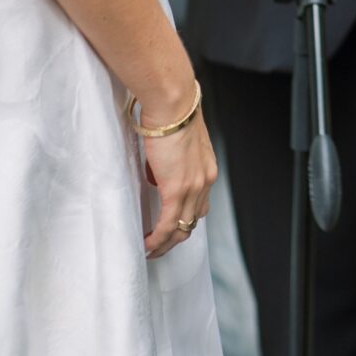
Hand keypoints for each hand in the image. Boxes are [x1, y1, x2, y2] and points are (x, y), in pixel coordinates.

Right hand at [140, 109, 216, 258]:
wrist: (174, 105)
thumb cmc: (172, 115)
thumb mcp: (177, 143)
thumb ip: (171, 162)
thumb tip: (157, 176)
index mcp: (207, 169)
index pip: (200, 203)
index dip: (185, 219)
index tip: (170, 227)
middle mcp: (205, 181)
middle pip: (193, 220)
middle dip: (176, 237)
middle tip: (159, 246)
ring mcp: (193, 187)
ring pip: (183, 227)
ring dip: (166, 243)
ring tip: (151, 250)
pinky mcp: (177, 189)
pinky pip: (169, 224)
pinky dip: (159, 238)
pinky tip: (148, 245)